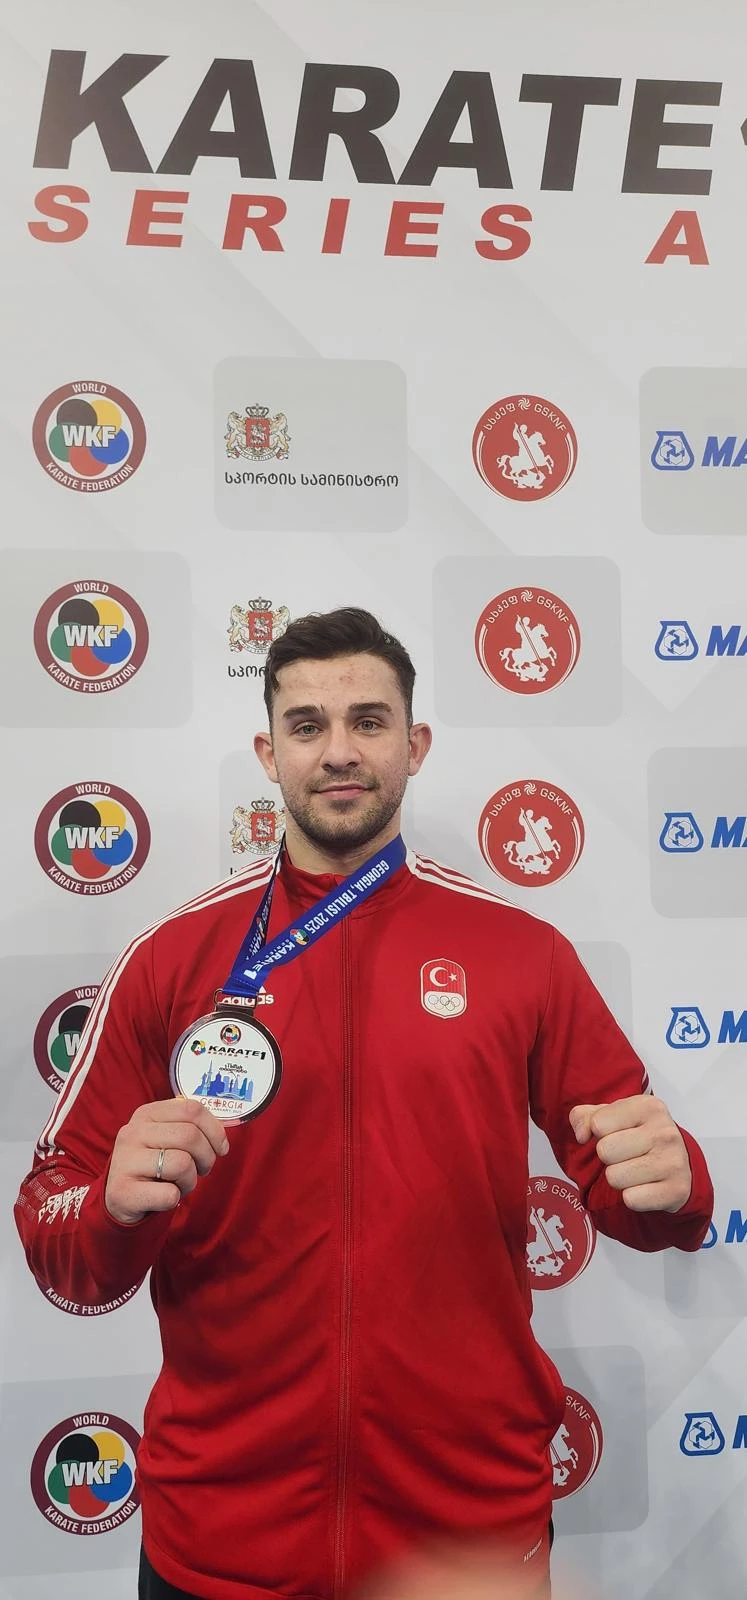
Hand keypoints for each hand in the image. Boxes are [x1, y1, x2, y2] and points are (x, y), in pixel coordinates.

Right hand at [105, 1099, 229, 1224]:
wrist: (120, 1199)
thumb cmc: (154, 1165)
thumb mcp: (168, 1138)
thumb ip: (191, 1128)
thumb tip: (221, 1139)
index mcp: (146, 1114)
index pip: (191, 1109)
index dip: (215, 1130)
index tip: (221, 1148)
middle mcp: (132, 1133)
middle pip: (190, 1136)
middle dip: (207, 1157)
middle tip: (201, 1169)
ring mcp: (124, 1161)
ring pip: (182, 1164)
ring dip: (190, 1180)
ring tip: (179, 1183)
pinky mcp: (122, 1191)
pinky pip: (169, 1194)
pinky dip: (175, 1199)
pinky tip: (164, 1197)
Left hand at [569, 1095, 691, 1212]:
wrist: (677, 1165)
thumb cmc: (638, 1136)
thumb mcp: (612, 1116)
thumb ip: (584, 1116)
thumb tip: (582, 1135)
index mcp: (649, 1107)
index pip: (598, 1124)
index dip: (599, 1133)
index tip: (616, 1134)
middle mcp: (665, 1132)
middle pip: (604, 1151)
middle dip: (608, 1157)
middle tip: (625, 1155)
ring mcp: (674, 1161)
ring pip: (614, 1177)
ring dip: (618, 1178)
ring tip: (634, 1170)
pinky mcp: (676, 1190)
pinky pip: (631, 1199)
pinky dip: (632, 1197)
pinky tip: (645, 1186)